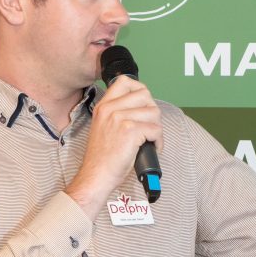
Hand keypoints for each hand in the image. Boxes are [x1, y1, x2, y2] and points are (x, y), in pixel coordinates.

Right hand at [65, 76, 162, 219]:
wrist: (97, 175)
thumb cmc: (102, 157)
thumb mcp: (102, 126)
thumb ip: (116, 113)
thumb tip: (141, 107)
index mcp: (104, 106)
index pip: (125, 81)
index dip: (140, 91)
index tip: (143, 105)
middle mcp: (111, 108)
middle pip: (145, 95)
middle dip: (152, 112)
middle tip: (149, 126)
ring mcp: (120, 118)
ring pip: (154, 112)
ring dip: (157, 128)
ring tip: (150, 140)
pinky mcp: (130, 131)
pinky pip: (156, 129)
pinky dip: (158, 141)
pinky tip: (152, 148)